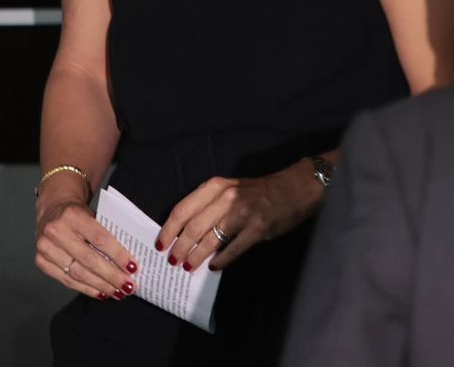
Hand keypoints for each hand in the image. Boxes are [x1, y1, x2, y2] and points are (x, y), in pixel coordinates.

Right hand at [35, 187, 138, 300]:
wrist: (52, 207)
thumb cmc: (78, 213)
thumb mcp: (92, 214)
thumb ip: (106, 234)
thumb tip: (127, 263)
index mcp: (72, 215)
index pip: (99, 239)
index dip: (118, 255)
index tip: (133, 268)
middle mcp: (55, 231)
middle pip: (89, 259)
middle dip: (111, 276)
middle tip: (128, 286)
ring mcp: (45, 247)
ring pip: (78, 273)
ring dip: (100, 286)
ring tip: (117, 292)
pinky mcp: (41, 261)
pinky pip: (67, 280)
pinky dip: (86, 288)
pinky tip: (100, 292)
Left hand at [157, 162, 322, 271]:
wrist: (292, 190)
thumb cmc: (256, 191)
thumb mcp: (228, 188)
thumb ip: (207, 204)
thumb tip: (184, 231)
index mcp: (215, 186)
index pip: (182, 210)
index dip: (169, 230)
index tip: (160, 244)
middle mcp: (226, 198)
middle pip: (193, 228)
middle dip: (180, 248)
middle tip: (173, 261)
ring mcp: (243, 214)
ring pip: (210, 240)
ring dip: (196, 257)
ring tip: (189, 267)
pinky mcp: (257, 229)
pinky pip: (233, 250)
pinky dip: (221, 261)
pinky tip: (214, 267)